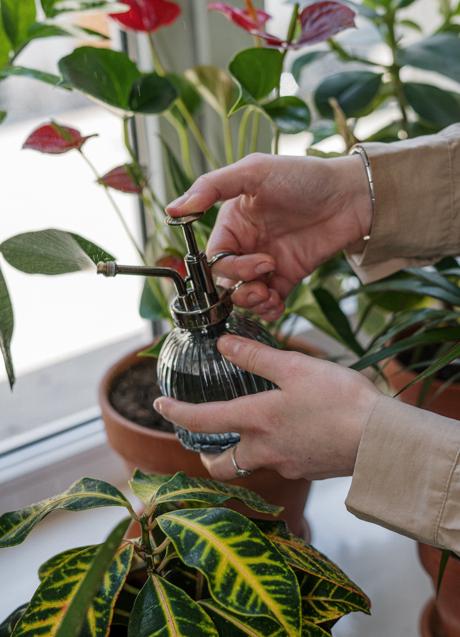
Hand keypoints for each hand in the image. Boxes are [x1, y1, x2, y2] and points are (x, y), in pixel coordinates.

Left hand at [153, 335, 379, 481]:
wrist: (380, 439)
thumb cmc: (338, 400)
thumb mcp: (295, 368)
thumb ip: (256, 356)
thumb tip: (223, 344)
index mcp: (256, 422)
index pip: (202, 421)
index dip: (176, 413)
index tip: (159, 406)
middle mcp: (264, 450)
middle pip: (221, 465)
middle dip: (207, 454)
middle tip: (206, 438)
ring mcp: (286, 465)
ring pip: (251, 464)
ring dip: (242, 451)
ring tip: (252, 428)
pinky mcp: (308, 470)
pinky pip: (280, 464)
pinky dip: (274, 450)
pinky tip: (291, 431)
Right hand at [166, 153, 371, 319]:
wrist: (351, 196)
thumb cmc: (304, 176)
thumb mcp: (253, 171)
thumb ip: (211, 188)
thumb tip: (173, 208)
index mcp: (233, 222)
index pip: (214, 255)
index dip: (228, 266)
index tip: (256, 261)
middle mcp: (247, 244)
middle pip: (226, 279)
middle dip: (241, 285)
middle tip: (265, 275)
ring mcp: (267, 263)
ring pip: (244, 295)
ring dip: (252, 302)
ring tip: (270, 295)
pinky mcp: (288, 277)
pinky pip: (269, 303)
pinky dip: (269, 310)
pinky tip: (277, 304)